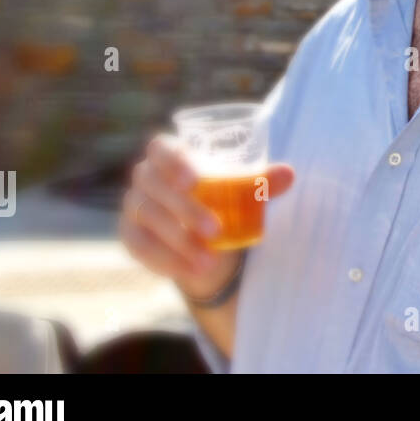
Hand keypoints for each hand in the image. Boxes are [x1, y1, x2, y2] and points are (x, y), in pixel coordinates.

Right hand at [119, 134, 294, 299]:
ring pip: (147, 219)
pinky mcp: (131, 234)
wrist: (202, 227)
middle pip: (154, 186)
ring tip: (210, 260)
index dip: (174, 162)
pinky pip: (139, 247)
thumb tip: (288, 174)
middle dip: (185, 210)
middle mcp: (145, 175)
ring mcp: (134, 205)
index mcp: (169, 153)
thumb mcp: (242, 187)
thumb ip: (262, 181)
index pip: (161, 149)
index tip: (195, 181)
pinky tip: (190, 271)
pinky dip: (165, 261)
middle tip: (216, 230)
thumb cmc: (221, 193)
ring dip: (178, 242)